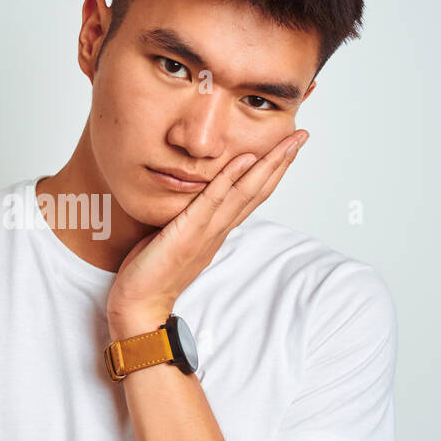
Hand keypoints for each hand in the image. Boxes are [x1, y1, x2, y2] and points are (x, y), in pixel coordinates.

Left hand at [106, 131, 307, 336]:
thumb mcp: (174, 237)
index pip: (251, 196)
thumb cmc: (150, 272)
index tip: (287, 148)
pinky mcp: (188, 233)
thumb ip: (188, 219)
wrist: (138, 304)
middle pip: (258, 190)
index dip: (271, 171)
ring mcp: (207, 232)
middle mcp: (218, 230)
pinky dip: (229, 179)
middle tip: (302, 136)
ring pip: (245, 193)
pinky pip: (212, 201)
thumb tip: (190, 202)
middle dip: (281, 162)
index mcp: (216, 230)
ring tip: (288, 142)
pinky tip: (244, 159)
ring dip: (268, 165)